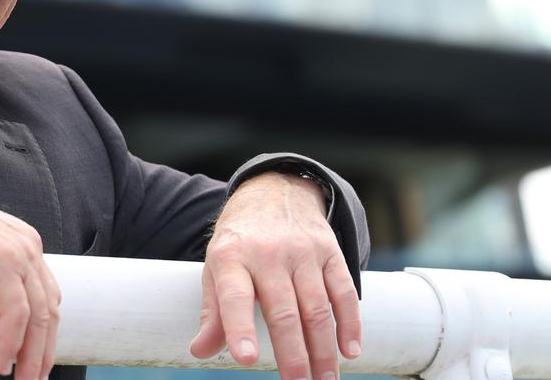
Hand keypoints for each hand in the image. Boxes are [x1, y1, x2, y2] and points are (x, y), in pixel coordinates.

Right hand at [0, 168, 60, 379]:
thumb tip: (4, 337)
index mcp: (23, 246)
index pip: (44, 297)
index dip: (44, 333)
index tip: (36, 358)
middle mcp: (28, 247)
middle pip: (49, 309)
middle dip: (43, 350)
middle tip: (33, 377)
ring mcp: (19, 252)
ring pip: (39, 314)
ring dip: (32, 353)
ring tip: (21, 377)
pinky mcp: (4, 261)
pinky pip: (17, 312)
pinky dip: (11, 341)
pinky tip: (2, 359)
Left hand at [189, 171, 361, 379]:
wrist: (273, 190)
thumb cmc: (240, 240)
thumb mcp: (216, 267)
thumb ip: (213, 311)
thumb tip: (200, 351)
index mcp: (231, 257)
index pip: (235, 297)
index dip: (240, 329)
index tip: (246, 360)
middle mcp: (267, 253)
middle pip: (284, 312)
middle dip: (294, 356)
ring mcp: (302, 251)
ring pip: (317, 308)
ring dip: (324, 350)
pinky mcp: (329, 251)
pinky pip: (343, 291)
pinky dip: (350, 323)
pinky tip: (349, 351)